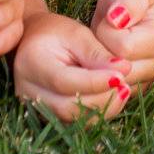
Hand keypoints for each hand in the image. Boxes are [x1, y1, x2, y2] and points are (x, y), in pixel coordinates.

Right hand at [13, 12, 133, 122]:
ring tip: (122, 91)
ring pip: (71, 119)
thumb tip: (124, 69)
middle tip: (126, 86)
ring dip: (101, 109)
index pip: (65, 82)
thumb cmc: (55, 32)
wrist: (32, 41)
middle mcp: (27, 90)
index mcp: (32, 63)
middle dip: (101, 100)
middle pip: (67, 107)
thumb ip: (97, 53)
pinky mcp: (45, 114)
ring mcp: (33, 106)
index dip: (95, 82)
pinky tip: (111, 98)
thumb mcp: (76, 34)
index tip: (122, 75)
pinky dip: (94, 113)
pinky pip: (72, 121)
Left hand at [89, 0, 153, 88]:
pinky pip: (106, 93)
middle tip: (101, 34)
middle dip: (101, 50)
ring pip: (110, 83)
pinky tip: (96, 59)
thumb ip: (128, 0)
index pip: (124, 47)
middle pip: (117, 69)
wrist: (130, 12)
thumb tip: (117, 19)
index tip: (108, 19)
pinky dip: (97, 78)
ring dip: (97, 64)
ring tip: (101, 45)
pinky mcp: (130, 92)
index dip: (107, 33)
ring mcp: (144, 81)